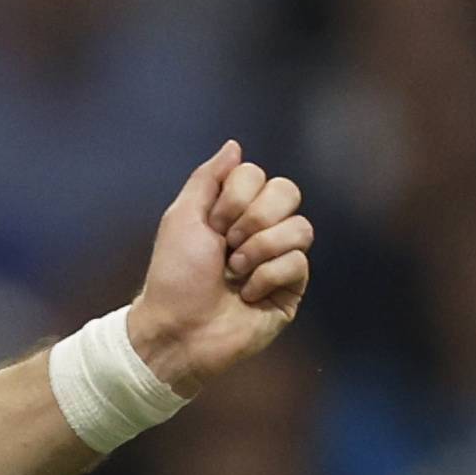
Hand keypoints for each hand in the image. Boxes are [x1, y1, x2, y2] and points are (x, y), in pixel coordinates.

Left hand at [120, 142, 316, 396]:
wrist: (177, 329)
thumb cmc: (174, 277)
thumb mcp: (182, 217)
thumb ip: (208, 178)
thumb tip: (235, 145)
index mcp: (235, 209)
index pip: (259, 175)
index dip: (236, 197)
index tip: (212, 225)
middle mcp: (261, 229)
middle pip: (288, 192)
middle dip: (253, 218)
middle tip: (227, 245)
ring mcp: (279, 258)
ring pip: (301, 227)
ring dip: (260, 249)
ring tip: (235, 273)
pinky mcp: (290, 289)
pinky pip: (298, 263)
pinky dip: (266, 277)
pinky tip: (247, 295)